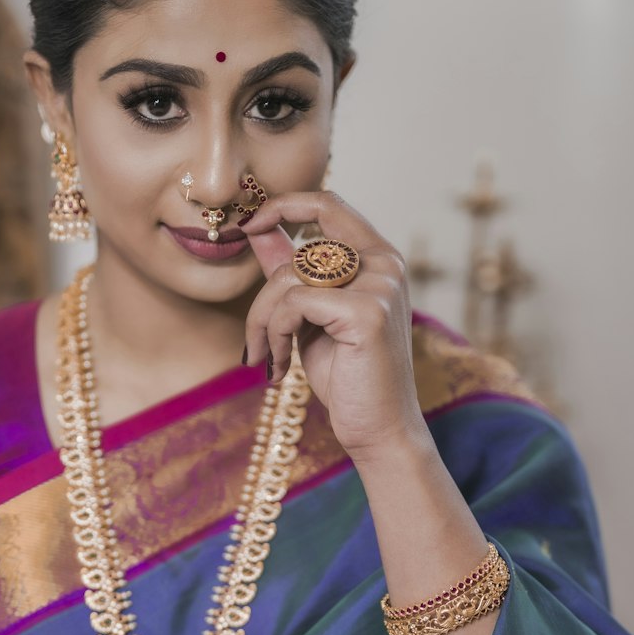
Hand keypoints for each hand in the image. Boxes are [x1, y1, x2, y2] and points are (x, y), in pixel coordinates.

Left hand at [241, 191, 427, 468]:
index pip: (328, 203)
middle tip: (252, 345)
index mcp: (379, 259)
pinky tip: (280, 367)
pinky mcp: (366, 312)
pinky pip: (293, 305)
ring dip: (262, 325)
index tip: (247, 225)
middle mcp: (385, 264)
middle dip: (261, 301)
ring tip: (268, 360)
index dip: (282, 205)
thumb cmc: (347, 378)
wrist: (379, 431)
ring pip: (287, 281)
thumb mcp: (311, 318)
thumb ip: (291, 273)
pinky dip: (274, 336)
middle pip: (295, 254)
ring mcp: (380, 285)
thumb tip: (257, 229)